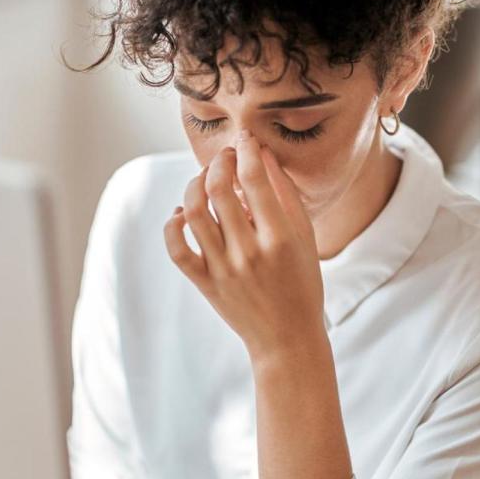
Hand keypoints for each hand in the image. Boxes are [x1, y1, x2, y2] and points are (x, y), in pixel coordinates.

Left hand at [164, 129, 325, 360]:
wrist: (287, 338)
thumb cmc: (301, 283)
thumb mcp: (305, 236)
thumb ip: (285, 194)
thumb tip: (263, 154)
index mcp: (279, 238)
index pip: (255, 179)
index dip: (247, 150)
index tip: (246, 140)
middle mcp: (248, 253)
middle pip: (218, 189)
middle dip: (219, 162)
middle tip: (226, 157)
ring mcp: (223, 270)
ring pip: (193, 212)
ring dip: (195, 185)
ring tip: (205, 179)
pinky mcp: (205, 283)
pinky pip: (176, 248)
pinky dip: (174, 223)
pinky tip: (185, 213)